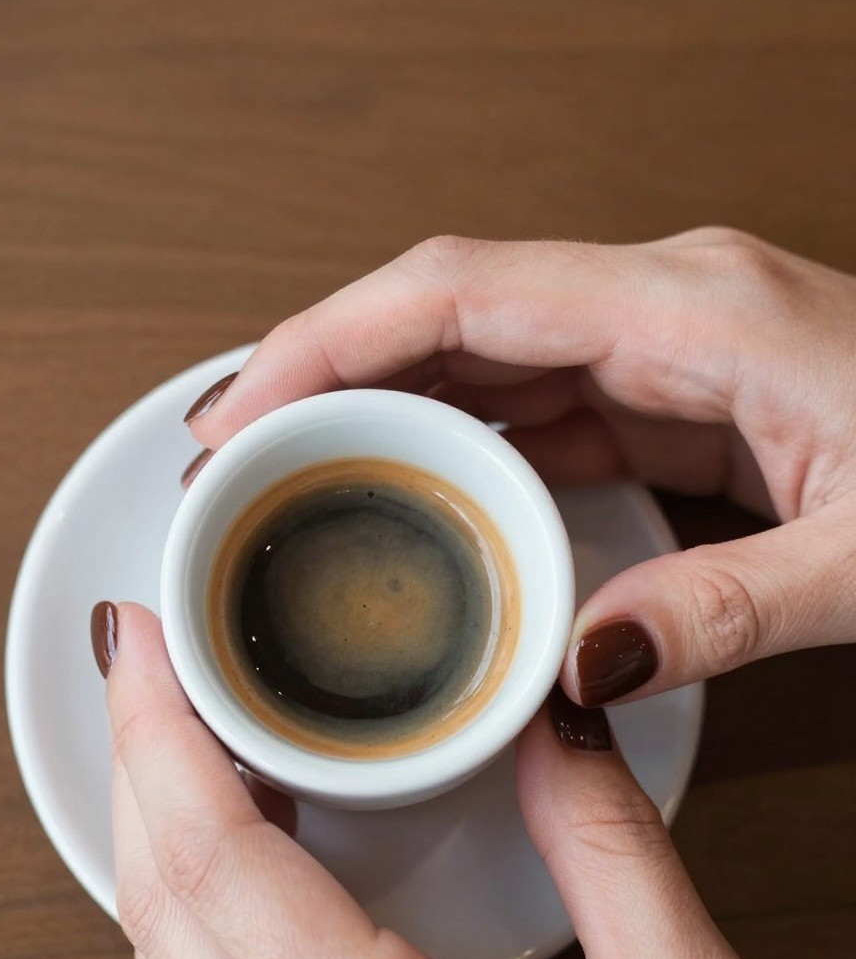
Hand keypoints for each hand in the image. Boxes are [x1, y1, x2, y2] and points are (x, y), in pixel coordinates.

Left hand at [99, 602, 845, 958]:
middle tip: (147, 654)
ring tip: (174, 725)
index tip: (141, 642)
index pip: (221, 867)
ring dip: (151, 830)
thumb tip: (550, 712)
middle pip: (163, 904)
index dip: (160, 737)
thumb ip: (606, 839)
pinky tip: (225, 844)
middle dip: (136, 760)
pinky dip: (191, 904)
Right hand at [186, 229, 855, 705]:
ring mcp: (667, 342)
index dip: (326, 342)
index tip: (240, 409)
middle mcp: (665, 304)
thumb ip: (722, 608)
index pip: (460, 293)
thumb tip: (572, 665)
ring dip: (381, 412)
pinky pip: (534, 401)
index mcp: (696, 310)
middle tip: (237, 467)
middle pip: (445, 312)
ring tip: (298, 486)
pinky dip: (458, 445)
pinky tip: (416, 498)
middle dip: (324, 377)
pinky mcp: (675, 387)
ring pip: (481, 356)